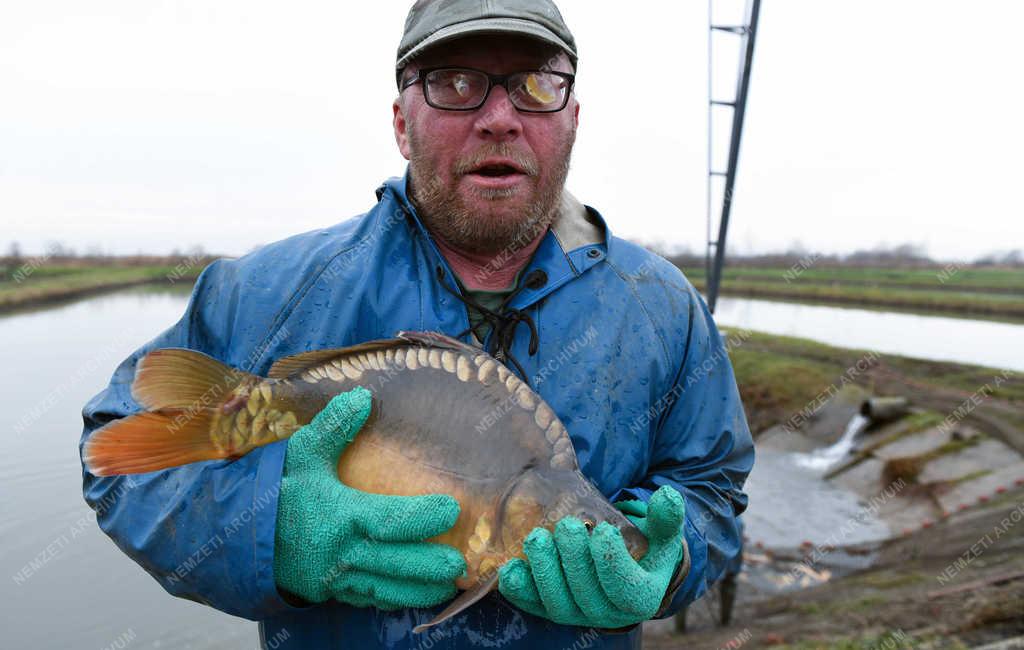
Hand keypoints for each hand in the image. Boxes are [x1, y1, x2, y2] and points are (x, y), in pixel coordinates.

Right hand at [273, 386, 465, 608]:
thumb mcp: (302, 453)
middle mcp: (342, 552)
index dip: (423, 517)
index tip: (451, 509)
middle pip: (396, 564)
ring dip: (418, 590)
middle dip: (430, 567)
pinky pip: (367, 599)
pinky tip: (414, 596)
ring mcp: (336, 577)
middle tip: (460, 566)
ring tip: (448, 587)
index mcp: (340, 515)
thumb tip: (363, 396)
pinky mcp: (330, 591)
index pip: (390, 519)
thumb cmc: (277, 491)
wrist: (236, 535)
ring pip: (385, 589)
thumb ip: (333, 427)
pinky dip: (392, 599)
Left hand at [497, 485, 686, 627]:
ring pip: (558, 603)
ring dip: (544, 572)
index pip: (624, 587)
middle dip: (574, 559)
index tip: (602, 531)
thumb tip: (667, 497)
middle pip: (588, 595)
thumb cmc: (646, 546)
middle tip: (566, 525)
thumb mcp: (662, 532)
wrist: (626, 565)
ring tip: (536, 539)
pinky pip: (534, 605)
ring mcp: (577, 614)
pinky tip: (509, 569)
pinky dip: (520, 590)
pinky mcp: (551, 608)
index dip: (611, 562)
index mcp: (639, 597)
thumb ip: (667, 517)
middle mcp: (608, 613)